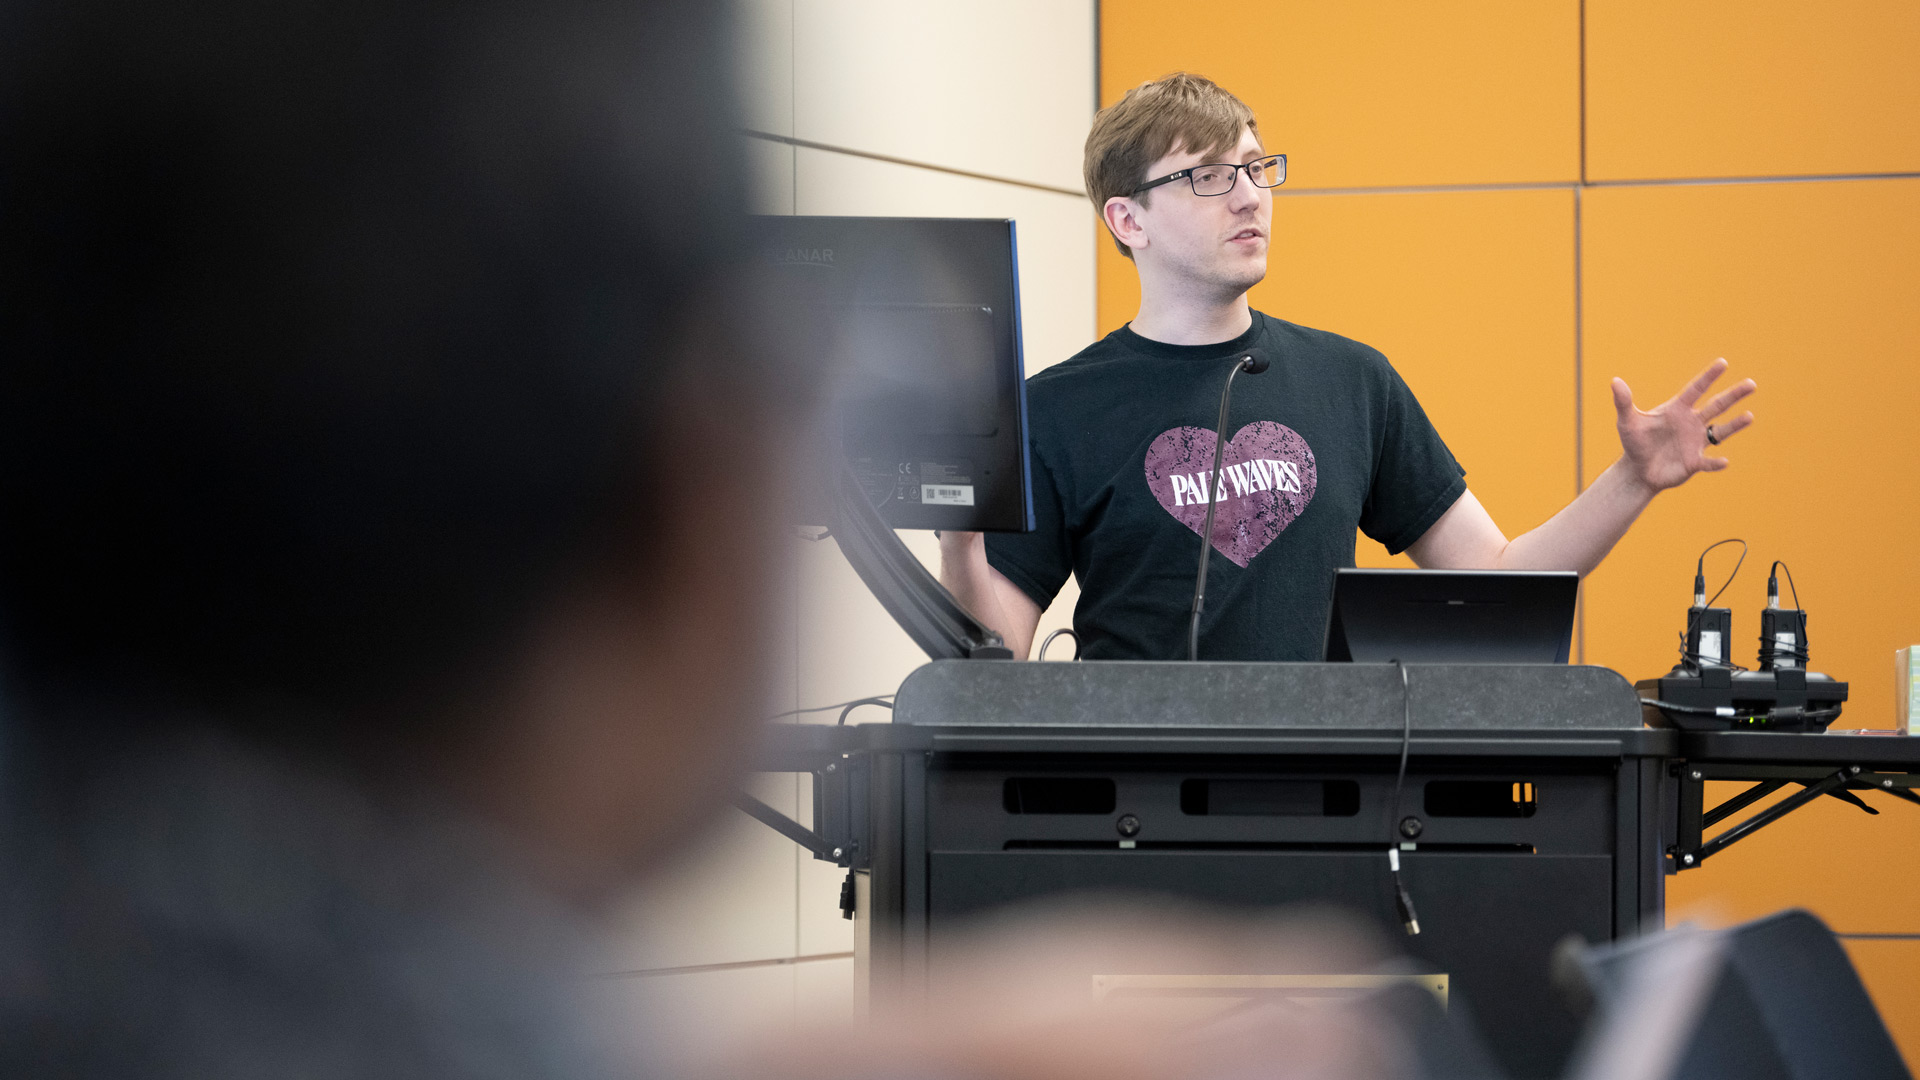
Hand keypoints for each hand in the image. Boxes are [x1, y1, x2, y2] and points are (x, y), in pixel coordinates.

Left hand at [1612, 358, 1754, 494]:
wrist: (1638, 470)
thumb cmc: (1634, 442)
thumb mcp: (1627, 422)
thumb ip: (1624, 402)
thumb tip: (1615, 381)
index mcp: (1677, 409)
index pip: (1695, 390)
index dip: (1708, 377)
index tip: (1723, 363)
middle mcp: (1692, 423)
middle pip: (1716, 405)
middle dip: (1733, 395)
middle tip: (1752, 384)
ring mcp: (1696, 442)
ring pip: (1720, 431)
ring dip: (1735, 425)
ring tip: (1749, 416)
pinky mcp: (1694, 462)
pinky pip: (1708, 462)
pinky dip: (1715, 463)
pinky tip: (1724, 462)